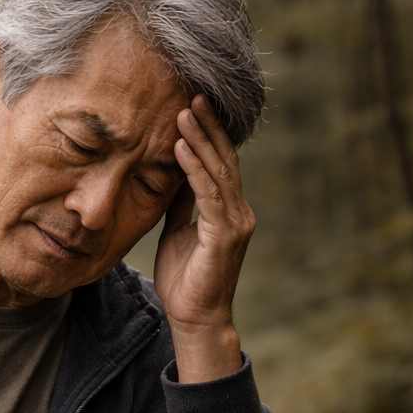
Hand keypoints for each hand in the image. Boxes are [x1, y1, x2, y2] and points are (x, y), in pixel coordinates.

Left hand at [154, 93, 255, 383]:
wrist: (195, 319)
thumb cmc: (185, 280)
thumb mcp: (177, 232)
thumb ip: (182, 204)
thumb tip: (174, 174)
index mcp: (228, 210)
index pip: (221, 163)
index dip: (208, 134)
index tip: (192, 105)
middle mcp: (238, 212)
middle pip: (224, 159)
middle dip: (207, 126)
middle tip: (193, 94)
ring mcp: (235, 223)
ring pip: (218, 172)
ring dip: (199, 140)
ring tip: (183, 113)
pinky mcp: (224, 236)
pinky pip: (208, 195)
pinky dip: (194, 170)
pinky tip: (180, 149)